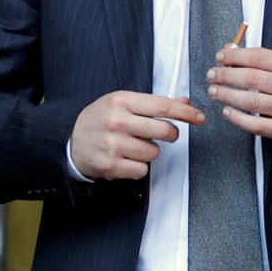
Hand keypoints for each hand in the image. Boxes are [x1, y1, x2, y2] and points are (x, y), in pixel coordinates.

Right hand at [70, 91, 204, 179]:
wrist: (71, 141)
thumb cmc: (103, 118)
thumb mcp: (123, 103)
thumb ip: (154, 103)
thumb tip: (185, 102)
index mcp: (122, 101)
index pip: (162, 106)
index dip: (185, 113)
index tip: (200, 118)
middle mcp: (118, 122)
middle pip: (164, 131)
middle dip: (171, 134)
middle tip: (164, 134)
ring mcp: (113, 145)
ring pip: (154, 152)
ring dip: (151, 151)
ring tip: (135, 146)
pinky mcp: (110, 166)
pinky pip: (142, 170)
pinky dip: (139, 166)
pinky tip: (126, 158)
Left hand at [206, 45, 271, 152]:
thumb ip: (263, 61)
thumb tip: (230, 50)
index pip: (260, 57)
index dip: (236, 55)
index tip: (221, 56)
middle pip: (254, 78)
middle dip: (227, 75)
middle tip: (212, 74)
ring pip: (253, 101)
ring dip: (228, 95)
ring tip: (214, 91)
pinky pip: (257, 125)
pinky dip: (238, 118)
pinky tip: (227, 111)